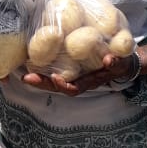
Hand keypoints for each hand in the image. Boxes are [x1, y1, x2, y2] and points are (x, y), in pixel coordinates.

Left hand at [21, 52, 135, 97]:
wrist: (122, 61)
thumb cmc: (121, 62)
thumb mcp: (121, 63)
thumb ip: (116, 63)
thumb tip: (109, 60)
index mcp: (90, 81)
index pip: (74, 88)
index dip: (63, 86)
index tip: (55, 79)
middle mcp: (79, 80)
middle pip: (57, 86)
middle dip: (42, 83)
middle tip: (26, 77)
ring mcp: (74, 73)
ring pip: (53, 79)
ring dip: (39, 76)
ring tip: (24, 70)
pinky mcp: (69, 64)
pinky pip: (54, 68)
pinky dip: (42, 65)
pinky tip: (31, 59)